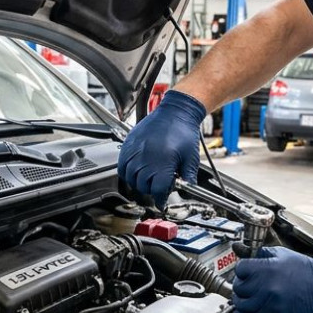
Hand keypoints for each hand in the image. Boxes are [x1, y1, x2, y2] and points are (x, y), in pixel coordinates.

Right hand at [118, 90, 206, 207]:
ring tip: (148, 178)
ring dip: (138, 182)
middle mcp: (147, 158)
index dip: (160, 199)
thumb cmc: (184, 131)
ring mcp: (136, 151)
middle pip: (142, 186)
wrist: (176, 111)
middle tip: (158, 185)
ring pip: (130, 178)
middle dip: (151, 190)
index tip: (162, 201)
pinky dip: (127, 172)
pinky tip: (136, 170)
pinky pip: (121, 166)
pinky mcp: (129, 144)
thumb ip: (188, 176)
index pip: (157, 191)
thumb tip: (187, 189)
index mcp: (163, 163)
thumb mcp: (191, 157)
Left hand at [232, 246, 312, 312]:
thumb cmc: (304, 269)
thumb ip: (259, 253)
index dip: (242, 270)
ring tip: (246, 296)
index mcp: (267, 269)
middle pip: (238, 287)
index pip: (240, 269)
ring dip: (241, 300)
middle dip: (241, 284)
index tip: (245, 271)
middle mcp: (267, 287)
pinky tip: (244, 310)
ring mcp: (270, 303)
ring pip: (241, 305)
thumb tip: (239, 248)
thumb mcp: (280, 254)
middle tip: (247, 284)